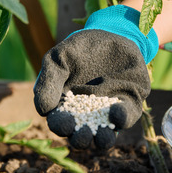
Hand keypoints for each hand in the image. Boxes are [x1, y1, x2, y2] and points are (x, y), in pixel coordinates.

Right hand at [33, 6, 156, 149]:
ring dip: (102, 139)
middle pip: (81, 137)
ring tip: (101, 135)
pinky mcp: (128, 105)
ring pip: (104, 136)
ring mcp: (107, 113)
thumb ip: (48, 81)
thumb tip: (43, 110)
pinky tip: (117, 113)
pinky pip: (126, 118)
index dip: (61, 126)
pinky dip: (122, 119)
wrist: (110, 33)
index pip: (60, 123)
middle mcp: (85, 115)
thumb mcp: (58, 58)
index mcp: (65, 107)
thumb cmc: (79, 48)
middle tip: (83, 133)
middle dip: (81, 139)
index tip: (65, 123)